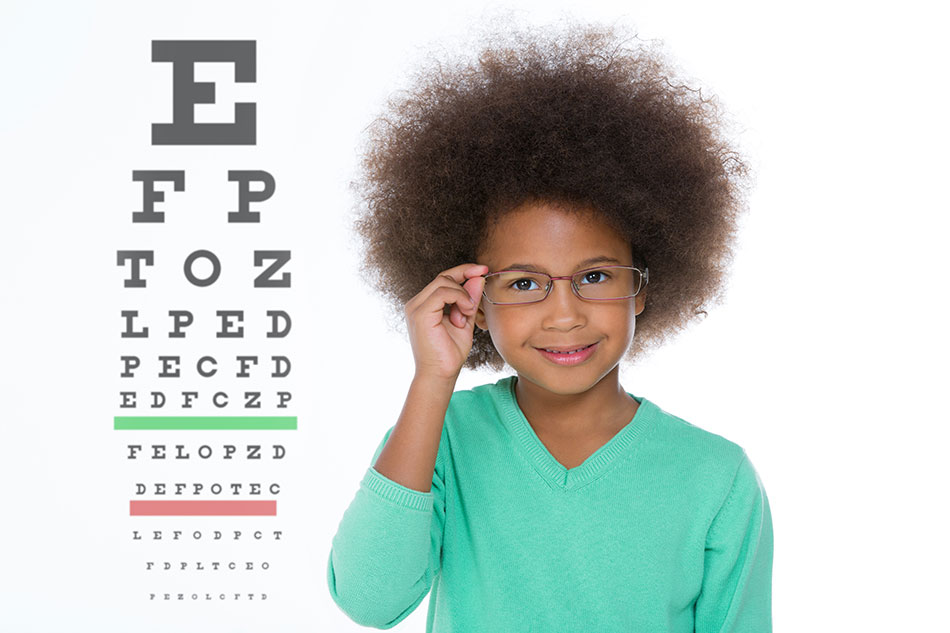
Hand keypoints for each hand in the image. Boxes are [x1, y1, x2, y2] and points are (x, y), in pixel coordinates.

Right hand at [404, 263, 487, 381]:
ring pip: (443, 281)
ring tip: (468, 312)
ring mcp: (415, 307)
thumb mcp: (465, 320)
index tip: (483, 269)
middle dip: (466, 276)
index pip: (444, 279)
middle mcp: (416, 303)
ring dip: (463, 294)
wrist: (440, 375)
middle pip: (443, 276)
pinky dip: (458, 297)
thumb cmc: (450, 353)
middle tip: (481, 286)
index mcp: (425, 305)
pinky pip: (441, 292)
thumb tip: (479, 278)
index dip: (464, 271)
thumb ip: (470, 300)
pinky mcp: (419, 314)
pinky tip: (464, 312)